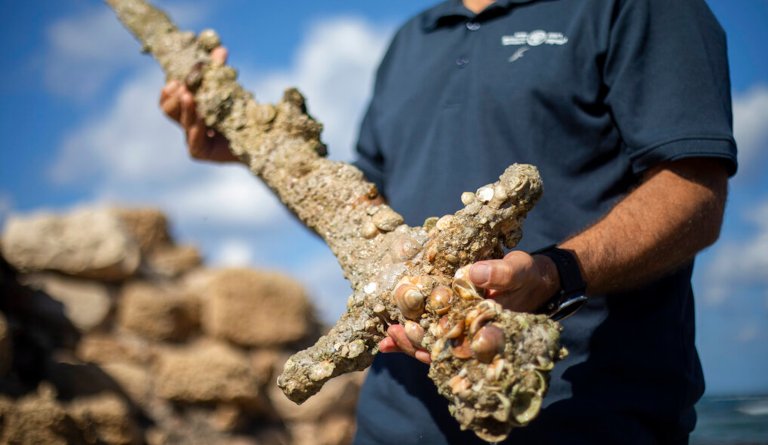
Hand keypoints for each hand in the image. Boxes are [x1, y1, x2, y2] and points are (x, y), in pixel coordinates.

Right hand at [159, 46, 239, 162]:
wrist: (261, 140)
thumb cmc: (244, 114)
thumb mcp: (229, 89)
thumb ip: (221, 72)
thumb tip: (220, 49)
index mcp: (189, 109)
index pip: (168, 98)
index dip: (168, 89)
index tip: (175, 80)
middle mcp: (187, 124)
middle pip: (169, 109)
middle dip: (177, 95)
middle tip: (185, 86)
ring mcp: (192, 140)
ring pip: (182, 122)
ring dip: (186, 108)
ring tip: (190, 96)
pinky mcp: (201, 153)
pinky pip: (193, 141)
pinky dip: (196, 128)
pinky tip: (201, 119)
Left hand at [378, 250, 559, 363]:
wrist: (526, 279)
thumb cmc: (525, 276)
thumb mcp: (518, 270)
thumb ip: (501, 273)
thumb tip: (474, 272)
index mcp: (494, 329)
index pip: (474, 344)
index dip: (454, 344)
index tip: (435, 336)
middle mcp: (475, 337)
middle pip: (446, 349)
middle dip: (421, 345)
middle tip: (398, 334)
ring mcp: (462, 334)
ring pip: (434, 346)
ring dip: (411, 343)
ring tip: (388, 337)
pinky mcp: (450, 326)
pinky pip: (428, 335)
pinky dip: (409, 338)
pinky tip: (387, 340)